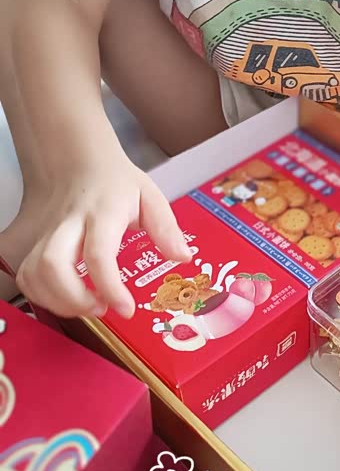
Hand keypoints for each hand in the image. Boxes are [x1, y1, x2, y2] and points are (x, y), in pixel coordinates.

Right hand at [16, 152, 190, 319]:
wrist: (80, 161)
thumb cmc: (118, 184)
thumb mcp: (150, 196)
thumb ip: (166, 228)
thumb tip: (183, 258)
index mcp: (103, 213)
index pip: (99, 254)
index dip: (110, 288)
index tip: (126, 309)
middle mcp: (70, 224)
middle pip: (53, 265)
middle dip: (73, 299)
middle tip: (101, 309)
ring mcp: (49, 233)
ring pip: (34, 272)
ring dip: (57, 301)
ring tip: (87, 306)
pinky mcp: (37, 242)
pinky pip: (27, 274)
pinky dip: (41, 296)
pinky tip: (66, 299)